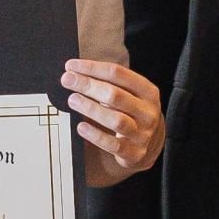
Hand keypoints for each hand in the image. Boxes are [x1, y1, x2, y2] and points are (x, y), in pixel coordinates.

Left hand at [62, 59, 164, 176]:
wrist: (151, 143)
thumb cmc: (132, 112)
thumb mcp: (129, 94)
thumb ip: (108, 83)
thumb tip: (74, 72)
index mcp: (147, 91)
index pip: (118, 73)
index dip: (92, 68)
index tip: (71, 66)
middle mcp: (147, 112)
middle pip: (115, 95)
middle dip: (88, 85)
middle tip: (67, 80)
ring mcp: (142, 134)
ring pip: (116, 120)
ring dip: (91, 108)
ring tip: (72, 100)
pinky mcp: (134, 153)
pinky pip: (113, 145)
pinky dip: (96, 136)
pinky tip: (81, 127)